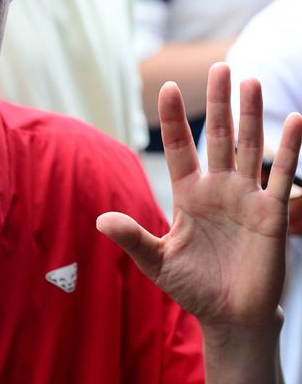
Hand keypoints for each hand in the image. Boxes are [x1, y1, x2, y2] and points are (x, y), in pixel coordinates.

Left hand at [97, 63, 301, 334]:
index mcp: (188, 195)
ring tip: (249, 80)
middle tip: (218, 67)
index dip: (173, 120)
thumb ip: (133, 238)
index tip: (165, 88)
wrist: (230, 317)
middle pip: (218, 137)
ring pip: (249, 148)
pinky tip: (294, 120)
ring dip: (249, 115)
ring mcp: (246, 198)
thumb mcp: (157, 261)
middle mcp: (218, 189)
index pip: (179, 149)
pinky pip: (280, 176)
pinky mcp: (271, 214)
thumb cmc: (192, 288)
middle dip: (217, 103)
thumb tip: (100, 220)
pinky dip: (289, 150)